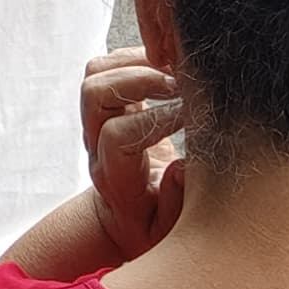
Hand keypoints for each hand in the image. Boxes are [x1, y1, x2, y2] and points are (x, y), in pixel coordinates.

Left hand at [80, 51, 190, 263]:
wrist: (123, 220)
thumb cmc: (152, 227)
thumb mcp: (166, 231)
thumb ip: (174, 204)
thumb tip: (183, 169)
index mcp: (113, 177)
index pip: (118, 135)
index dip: (157, 120)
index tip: (194, 117)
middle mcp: (96, 145)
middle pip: (94, 94)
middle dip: (139, 80)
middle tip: (181, 85)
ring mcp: (96, 121)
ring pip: (95, 72)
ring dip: (136, 62)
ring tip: (177, 72)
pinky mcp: (109, 104)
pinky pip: (108, 66)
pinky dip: (139, 56)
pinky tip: (172, 69)